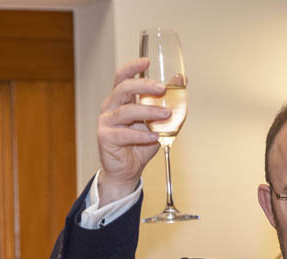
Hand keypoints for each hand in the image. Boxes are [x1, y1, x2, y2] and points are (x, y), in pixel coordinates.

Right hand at [95, 57, 169, 202]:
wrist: (128, 169)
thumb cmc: (140, 144)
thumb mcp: (157, 120)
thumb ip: (167, 100)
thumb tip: (180, 80)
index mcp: (121, 99)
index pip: (122, 77)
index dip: (133, 67)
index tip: (147, 62)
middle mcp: (111, 107)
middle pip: (124, 89)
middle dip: (144, 86)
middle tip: (162, 88)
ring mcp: (106, 122)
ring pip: (126, 111)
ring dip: (149, 112)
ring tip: (166, 114)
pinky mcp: (105, 137)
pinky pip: (125, 134)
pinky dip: (142, 135)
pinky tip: (155, 137)